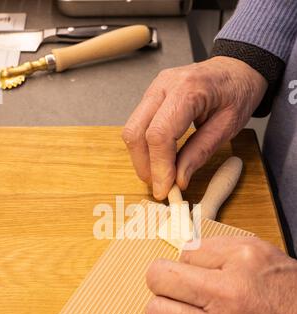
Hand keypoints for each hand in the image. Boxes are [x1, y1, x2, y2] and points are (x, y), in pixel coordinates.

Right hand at [122, 57, 266, 199]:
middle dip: (144, 165)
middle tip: (160, 186)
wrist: (237, 68)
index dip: (159, 167)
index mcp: (188, 89)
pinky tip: (159, 160)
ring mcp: (154, 89)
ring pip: (132, 130)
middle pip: (136, 132)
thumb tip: (179, 179)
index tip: (164, 190)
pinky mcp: (151, 97)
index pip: (159, 134)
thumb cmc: (237, 92)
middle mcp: (164, 85)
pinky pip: (138, 125)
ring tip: (160, 175)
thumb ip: (200, 153)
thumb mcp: (228, 127)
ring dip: (141, 158)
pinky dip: (144, 148)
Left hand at [146, 237, 296, 313]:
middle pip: (158, 277)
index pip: (184, 251)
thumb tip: (186, 252)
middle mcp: (229, 293)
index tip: (197, 273)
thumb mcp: (269, 259)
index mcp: (245, 260)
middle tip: (175, 289)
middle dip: (163, 281)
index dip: (190, 263)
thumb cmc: (295, 304)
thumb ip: (226, 250)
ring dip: (166, 313)